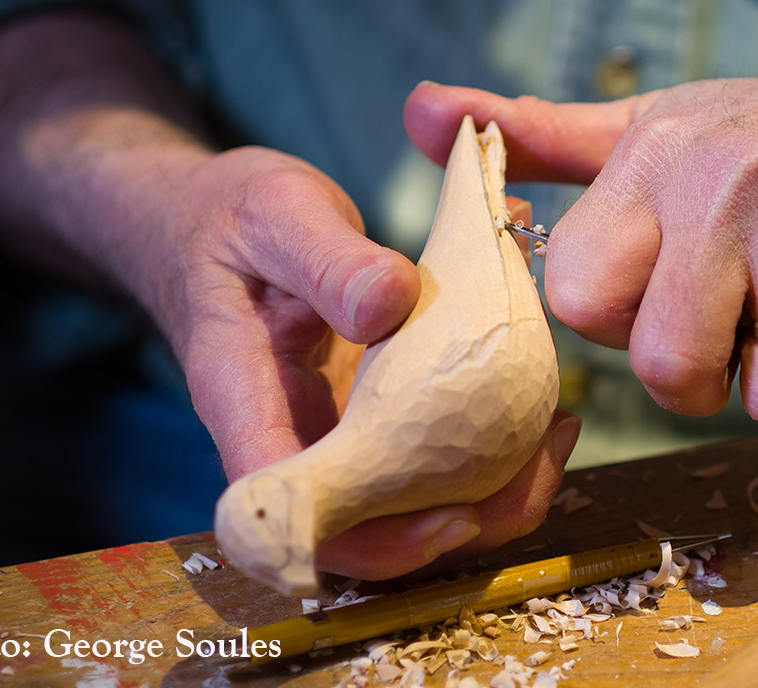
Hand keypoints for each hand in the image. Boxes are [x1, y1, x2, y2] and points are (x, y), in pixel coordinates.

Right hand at [0, 11, 579, 580]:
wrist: (201, 217)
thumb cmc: (228, 217)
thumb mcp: (276, 216)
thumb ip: (329, 260)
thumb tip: (389, 303)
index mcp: (247, 405)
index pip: (295, 514)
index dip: (372, 542)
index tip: (448, 517)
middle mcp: (292, 439)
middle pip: (368, 530)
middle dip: (459, 523)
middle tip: (541, 466)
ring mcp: (333, 433)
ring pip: (407, 502)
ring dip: (487, 489)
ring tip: (555, 432)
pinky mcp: (369, 416)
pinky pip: (425, 455)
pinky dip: (486, 444)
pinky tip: (538, 403)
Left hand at [406, 0, 757, 429]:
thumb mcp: (652, 125)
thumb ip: (538, 140)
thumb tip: (418, 114)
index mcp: (651, 158)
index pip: (578, 300)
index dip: (621, 327)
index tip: (666, 302)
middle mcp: (724, 180)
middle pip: (669, 369)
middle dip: (707, 380)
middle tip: (743, 333)